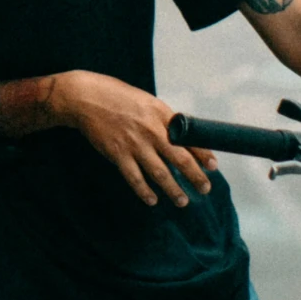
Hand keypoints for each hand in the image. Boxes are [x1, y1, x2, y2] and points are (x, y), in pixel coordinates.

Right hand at [47, 71, 214, 207]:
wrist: (87, 98)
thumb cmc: (118, 98)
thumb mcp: (147, 103)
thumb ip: (163, 120)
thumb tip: (180, 137)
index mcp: (161, 115)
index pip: (189, 137)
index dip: (203, 153)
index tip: (213, 166)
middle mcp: (152, 130)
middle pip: (179, 158)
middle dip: (195, 176)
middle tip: (205, 189)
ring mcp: (135, 144)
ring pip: (160, 172)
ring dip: (173, 189)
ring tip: (182, 201)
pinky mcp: (118, 154)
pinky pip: (134, 178)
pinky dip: (144, 191)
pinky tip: (152, 200)